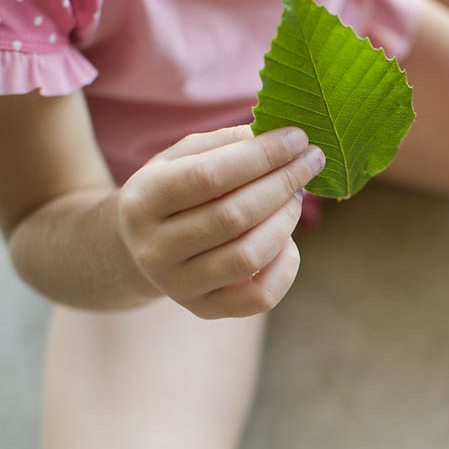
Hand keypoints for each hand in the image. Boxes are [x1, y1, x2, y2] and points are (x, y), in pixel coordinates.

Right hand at [114, 125, 324, 318]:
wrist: (138, 248)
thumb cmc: (175, 190)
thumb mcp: (184, 156)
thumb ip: (228, 142)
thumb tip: (281, 138)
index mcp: (143, 200)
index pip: (210, 176)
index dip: (261, 155)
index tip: (298, 138)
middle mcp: (154, 249)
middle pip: (234, 216)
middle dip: (283, 183)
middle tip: (311, 162)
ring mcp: (179, 286)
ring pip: (249, 256)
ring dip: (285, 220)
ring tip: (295, 196)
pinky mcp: (205, 310)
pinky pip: (260, 297)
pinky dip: (286, 265)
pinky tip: (286, 240)